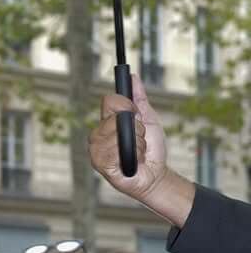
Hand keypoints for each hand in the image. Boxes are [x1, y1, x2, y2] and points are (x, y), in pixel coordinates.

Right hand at [88, 73, 167, 202]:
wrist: (156, 174)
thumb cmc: (151, 149)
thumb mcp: (148, 119)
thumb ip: (139, 98)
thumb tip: (132, 78)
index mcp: (107, 122)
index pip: (109, 101)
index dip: (126, 106)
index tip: (136, 115)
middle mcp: (98, 135)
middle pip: (113, 117)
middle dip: (135, 128)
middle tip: (139, 139)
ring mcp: (97, 150)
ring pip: (116, 134)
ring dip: (136, 143)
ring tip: (137, 152)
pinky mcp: (100, 164)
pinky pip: (114, 150)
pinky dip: (131, 154)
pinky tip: (132, 161)